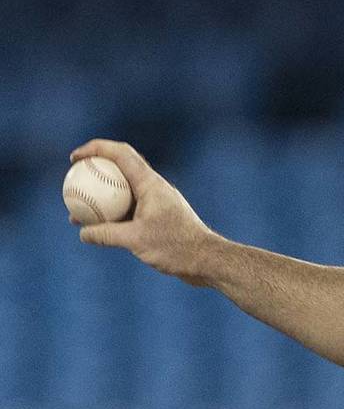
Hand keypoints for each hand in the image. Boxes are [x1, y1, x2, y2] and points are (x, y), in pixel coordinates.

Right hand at [69, 139, 215, 286]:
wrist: (205, 259)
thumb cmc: (176, 247)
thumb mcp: (135, 240)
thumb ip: (106, 234)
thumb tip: (82, 232)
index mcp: (151, 184)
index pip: (121, 154)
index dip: (96, 149)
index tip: (74, 158)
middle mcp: (154, 188)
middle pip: (120, 169)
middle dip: (95, 170)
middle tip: (72, 179)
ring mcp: (156, 202)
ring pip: (122, 193)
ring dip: (100, 197)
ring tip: (76, 209)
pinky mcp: (157, 218)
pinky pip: (128, 210)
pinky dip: (111, 215)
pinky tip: (96, 229)